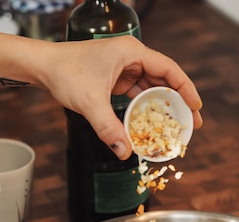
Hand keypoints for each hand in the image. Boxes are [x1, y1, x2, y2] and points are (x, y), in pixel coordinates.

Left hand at [39, 36, 202, 159]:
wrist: (42, 67)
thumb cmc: (65, 72)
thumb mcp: (90, 102)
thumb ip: (108, 128)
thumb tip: (124, 152)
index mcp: (131, 52)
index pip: (169, 69)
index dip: (186, 89)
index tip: (196, 108)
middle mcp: (131, 56)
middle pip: (164, 79)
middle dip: (177, 102)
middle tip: (190, 124)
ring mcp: (123, 67)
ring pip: (150, 87)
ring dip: (161, 106)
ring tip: (174, 126)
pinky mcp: (115, 77)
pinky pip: (136, 93)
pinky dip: (144, 107)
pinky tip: (150, 123)